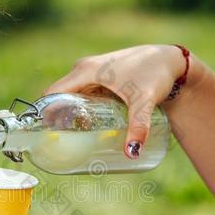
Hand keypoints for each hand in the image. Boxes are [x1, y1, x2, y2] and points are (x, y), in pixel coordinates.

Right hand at [45, 45, 195, 158]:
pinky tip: (81, 123)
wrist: (170, 61)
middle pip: (58, 94)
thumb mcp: (144, 102)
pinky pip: (80, 92)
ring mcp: (91, 70)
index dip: (44, 113)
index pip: (52, 93)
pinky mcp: (99, 75)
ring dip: (65, 112)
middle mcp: (84, 68)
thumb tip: (132, 153)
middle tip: (56, 141)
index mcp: (86, 71)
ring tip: (66, 136)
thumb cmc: (156, 75)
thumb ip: (138, 127)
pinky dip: (76, 106)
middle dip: (54, 116)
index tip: (44, 133)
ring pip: (69, 94)